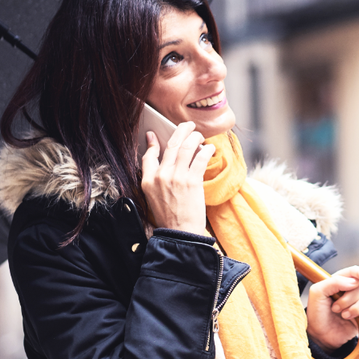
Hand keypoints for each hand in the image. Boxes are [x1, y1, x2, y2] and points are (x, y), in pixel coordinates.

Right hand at [140, 121, 214, 235]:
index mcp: (148, 180)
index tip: (154, 134)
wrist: (180, 233)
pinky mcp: (192, 181)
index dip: (152, 143)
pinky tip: (210, 148)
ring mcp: (176, 177)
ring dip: (195, 137)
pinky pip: (200, 158)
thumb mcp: (152, 198)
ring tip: (200, 135)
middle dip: (181, 131)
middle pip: (171, 145)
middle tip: (188, 125)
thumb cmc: (169, 217)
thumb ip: (154, 179)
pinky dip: (206, 150)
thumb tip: (161, 163)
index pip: (148, 155)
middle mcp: (161, 176)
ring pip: (186, 147)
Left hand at [306, 266, 358, 349]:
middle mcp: (351, 290)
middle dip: (349, 299)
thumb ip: (333, 283)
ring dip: (357, 307)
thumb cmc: (317, 312)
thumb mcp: (317, 293)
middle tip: (335, 309)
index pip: (353, 272)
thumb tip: (354, 282)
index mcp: (339, 281)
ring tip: (344, 316)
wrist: (320, 335)